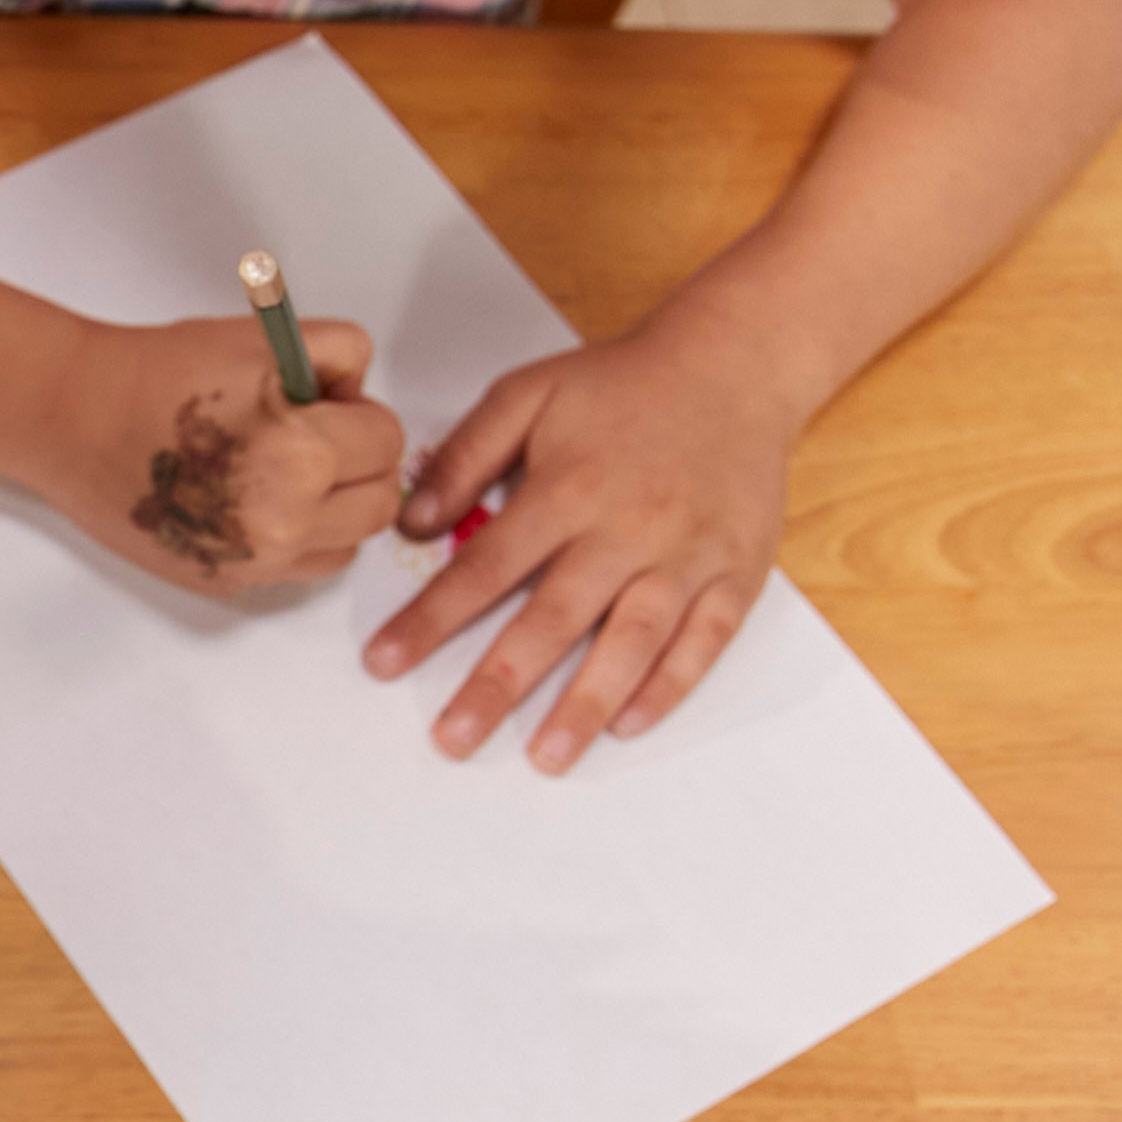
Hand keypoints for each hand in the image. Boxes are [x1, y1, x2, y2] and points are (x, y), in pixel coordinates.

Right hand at [47, 314, 404, 600]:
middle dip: (362, 464)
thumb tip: (357, 398)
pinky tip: (257, 499)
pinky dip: (297, 538)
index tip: (328, 401)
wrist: (75, 419)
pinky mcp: (228, 580)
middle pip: (380, 504)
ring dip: (338, 509)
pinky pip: (300, 567)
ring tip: (292, 472)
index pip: (386, 441)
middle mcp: (286, 520)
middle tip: (321, 436)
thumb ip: (336, 356)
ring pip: (349, 544)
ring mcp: (256, 560)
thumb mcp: (263, 339)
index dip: (361, 411)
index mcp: (303, 453)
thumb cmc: (159, 374)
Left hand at [361, 302, 800, 766]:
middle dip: (498, 685)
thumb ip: (466, 456)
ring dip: (586, 703)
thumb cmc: (622, 384)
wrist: (734, 365)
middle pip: (553, 619)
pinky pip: (704, 641)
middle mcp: (627, 529)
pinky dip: (670, 686)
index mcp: (569, 488)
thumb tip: (411, 521)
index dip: (431, 620)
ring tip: (545, 757)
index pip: (485, 568)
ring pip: (632, 642)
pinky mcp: (737, 572)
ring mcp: (687, 556)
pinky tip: (629, 725)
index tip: (384, 664)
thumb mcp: (529, 394)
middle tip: (453, 739)